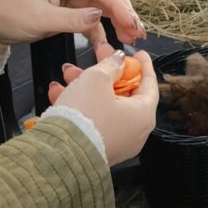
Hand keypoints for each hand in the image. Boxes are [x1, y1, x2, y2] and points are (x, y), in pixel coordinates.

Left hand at [0, 0, 144, 57]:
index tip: (134, 25)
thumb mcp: (39, 18)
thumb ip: (71, 19)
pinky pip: (91, 18)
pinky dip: (101, 31)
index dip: (121, 7)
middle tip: (139, 35)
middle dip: (125, 14)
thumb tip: (99, 19)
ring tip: (132, 39)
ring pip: (103, 7)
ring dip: (117, 22)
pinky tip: (109, 44)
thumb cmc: (8, 12)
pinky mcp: (69, 8)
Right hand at [50, 50, 158, 165]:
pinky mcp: (95, 148)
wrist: (59, 154)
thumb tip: (118, 61)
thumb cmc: (85, 116)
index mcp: (143, 114)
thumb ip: (110, 65)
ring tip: (68, 73)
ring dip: (85, 86)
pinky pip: (90, 121)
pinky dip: (77, 106)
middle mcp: (133, 132)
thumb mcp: (97, 78)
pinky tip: (58, 92)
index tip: (138, 54)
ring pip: (102, 105)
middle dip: (105, 73)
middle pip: (122, 93)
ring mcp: (115, 142)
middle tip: (98, 55)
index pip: (149, 84)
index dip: (143, 65)